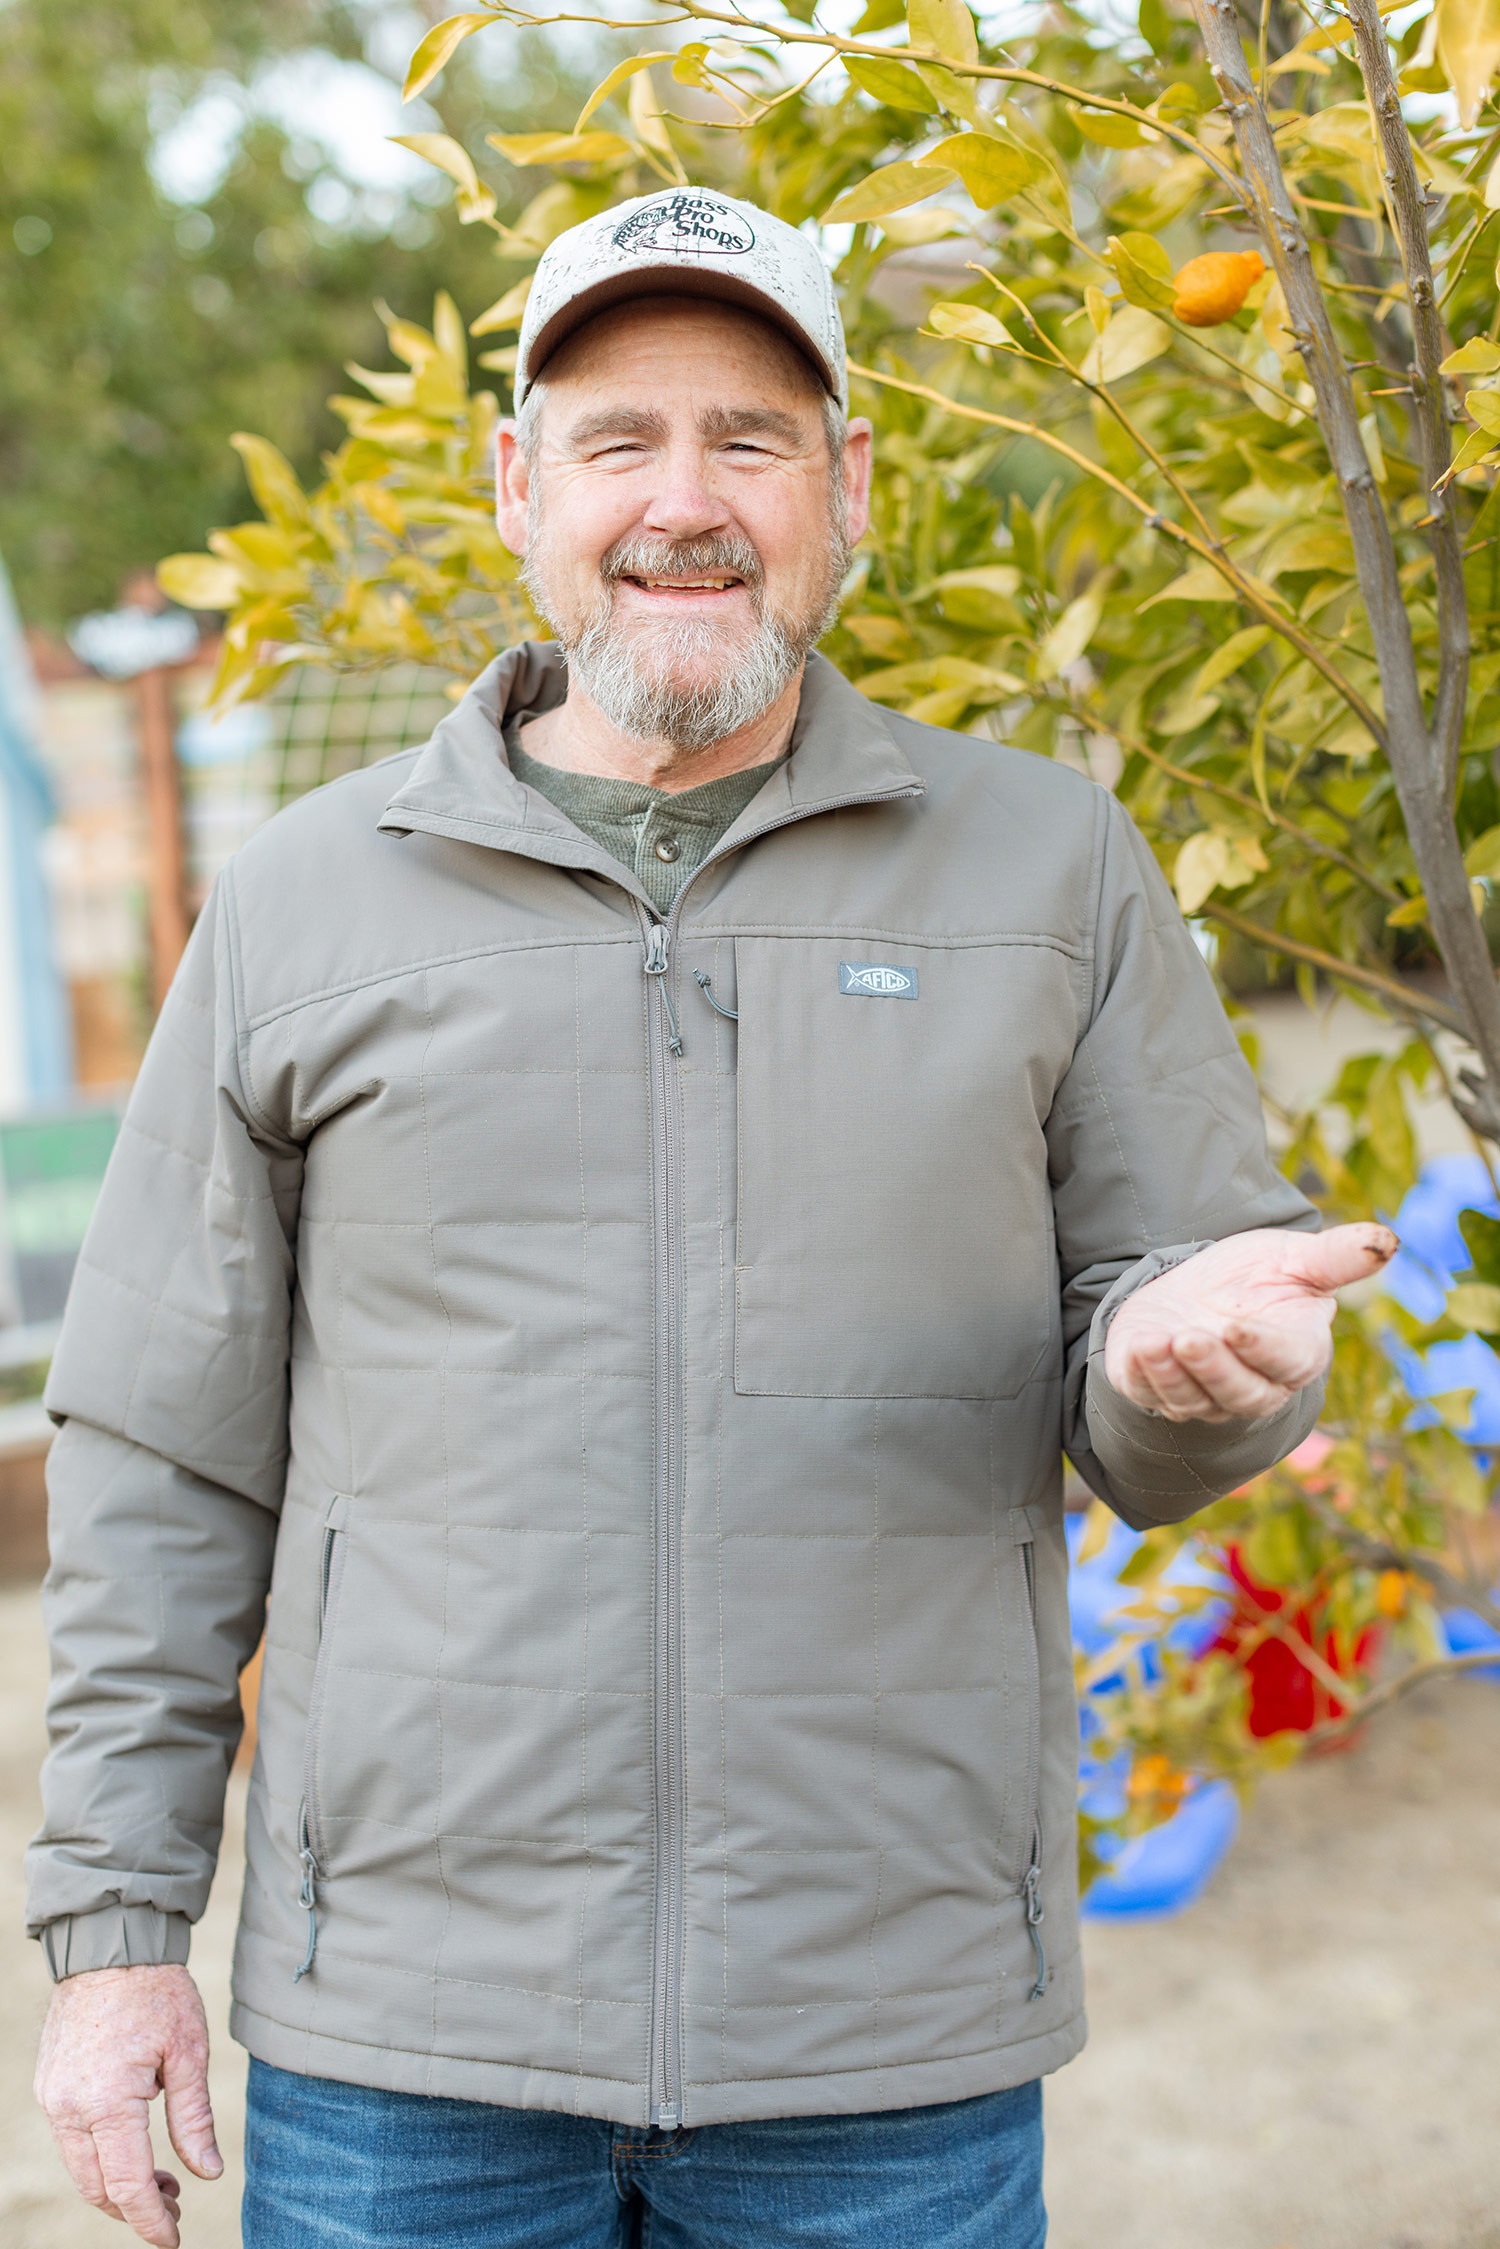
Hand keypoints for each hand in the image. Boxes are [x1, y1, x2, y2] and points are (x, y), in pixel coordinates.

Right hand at [35, 1963, 221, 2247]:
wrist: (111, 1946)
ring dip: (116, 2187)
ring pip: (80, 2169)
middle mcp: (70, 2107)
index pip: (126, 2186)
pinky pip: (72, 2141)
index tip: (173, 2239)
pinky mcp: (49, 2087)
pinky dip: (100, 2158)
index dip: (150, 2221)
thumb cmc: (157, 1993)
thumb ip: (194, 2118)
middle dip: (134, 2210)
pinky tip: (133, 2148)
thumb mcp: (189, 2052)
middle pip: (97, 2188)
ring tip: (161, 2182)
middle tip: (175, 2208)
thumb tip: (208, 2174)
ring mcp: (53, 2098)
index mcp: (108, 2102)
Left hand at [1103, 1222, 1396, 1423]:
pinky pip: (1151, 1396)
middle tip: (1189, 1338)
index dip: (1261, 1349)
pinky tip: (1137, 1348)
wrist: (1199, 1291)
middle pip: (1240, 1394)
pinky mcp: (1161, 1392)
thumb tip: (1388, 1240)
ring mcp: (1205, 1396)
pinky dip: (1142, 1378)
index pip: (1285, 1362)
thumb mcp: (1294, 1257)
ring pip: (1193, 1401)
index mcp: (1296, 1353)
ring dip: (1172, 1376)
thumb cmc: (1256, 1277)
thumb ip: (1337, 1256)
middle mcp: (1254, 1386)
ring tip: (1156, 1341)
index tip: (1235, 1326)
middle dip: (1213, 1369)